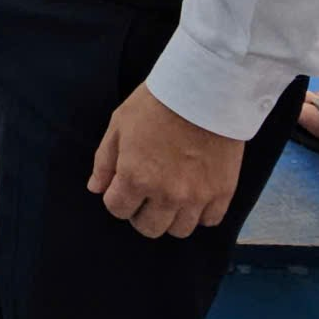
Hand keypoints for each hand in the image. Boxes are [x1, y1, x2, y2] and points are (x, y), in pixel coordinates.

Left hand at [88, 85, 242, 238]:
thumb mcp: (119, 124)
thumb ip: (104, 161)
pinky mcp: (222, 192)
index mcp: (136, 178)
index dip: (118, 197)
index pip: (118, 210)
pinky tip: (195, 194)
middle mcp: (166, 195)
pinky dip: (201, 212)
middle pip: (149, 228)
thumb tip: (96, 189)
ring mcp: (196, 196)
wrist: (205, 88)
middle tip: (147, 193)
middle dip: (142, 213)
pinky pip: (210, 220)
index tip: (124, 185)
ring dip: (171, 216)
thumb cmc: (157, 102)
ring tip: (172, 194)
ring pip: (179, 230)